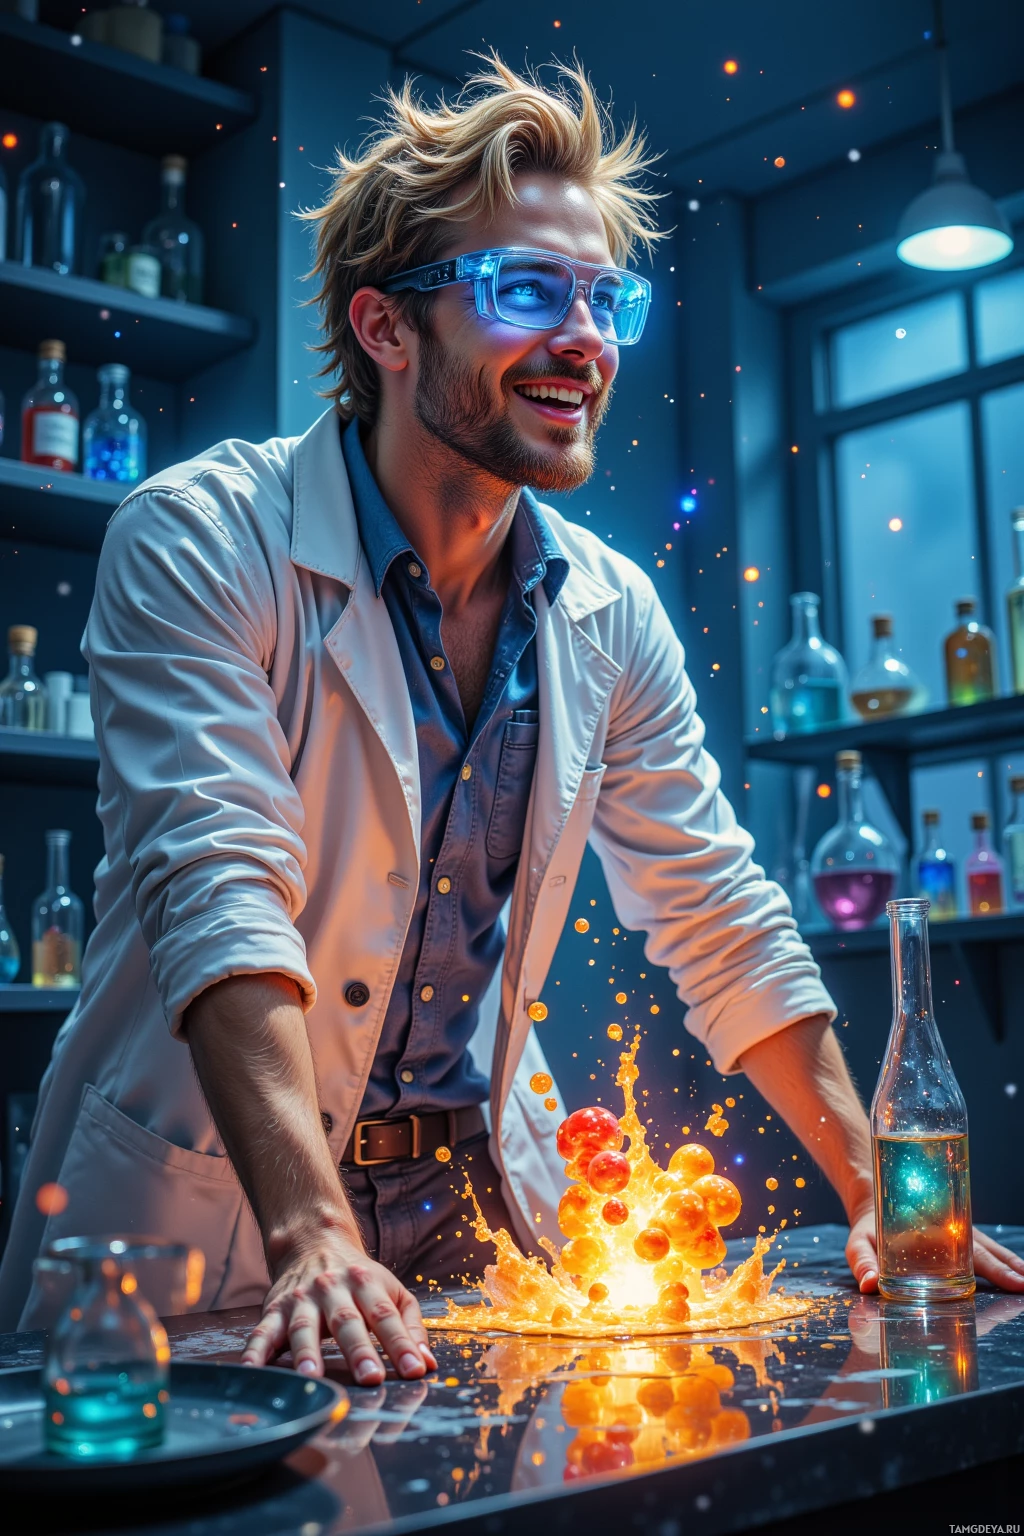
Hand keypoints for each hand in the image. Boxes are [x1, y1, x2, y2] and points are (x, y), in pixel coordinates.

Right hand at [241, 1226, 437, 1383]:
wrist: (313, 1241)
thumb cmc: (360, 1279)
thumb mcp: (392, 1291)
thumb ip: (410, 1326)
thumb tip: (428, 1363)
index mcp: (367, 1284)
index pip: (387, 1316)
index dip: (402, 1344)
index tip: (416, 1371)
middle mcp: (334, 1289)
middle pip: (347, 1321)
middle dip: (359, 1351)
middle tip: (371, 1379)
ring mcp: (302, 1298)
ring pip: (305, 1327)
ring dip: (308, 1353)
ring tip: (312, 1378)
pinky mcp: (275, 1308)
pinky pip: (263, 1331)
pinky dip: (255, 1350)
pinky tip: (250, 1369)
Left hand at [846, 1201, 1023, 1293]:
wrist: (872, 1197)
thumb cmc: (867, 1224)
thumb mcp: (858, 1240)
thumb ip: (862, 1259)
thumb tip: (868, 1285)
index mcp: (931, 1231)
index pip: (967, 1251)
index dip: (992, 1267)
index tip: (1014, 1280)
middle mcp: (948, 1229)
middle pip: (984, 1250)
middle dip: (1007, 1268)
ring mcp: (953, 1232)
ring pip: (987, 1247)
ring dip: (1008, 1262)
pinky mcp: (952, 1234)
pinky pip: (981, 1246)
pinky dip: (999, 1257)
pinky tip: (1014, 1270)